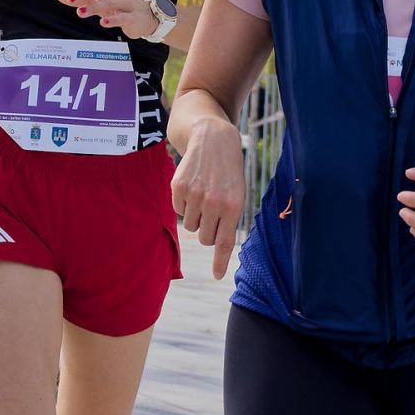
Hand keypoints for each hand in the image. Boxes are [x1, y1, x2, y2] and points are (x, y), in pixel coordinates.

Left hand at [58, 0, 155, 37]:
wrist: (145, 18)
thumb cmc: (119, 7)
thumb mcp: (99, 1)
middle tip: (70, 0)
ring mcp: (127, 3)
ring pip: (110, 2)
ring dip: (94, 7)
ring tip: (80, 13)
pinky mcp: (133, 17)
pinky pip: (123, 17)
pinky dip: (113, 19)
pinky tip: (103, 23)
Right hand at [172, 118, 246, 278]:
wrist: (213, 139)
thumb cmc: (229, 172)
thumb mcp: (237, 193)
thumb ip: (228, 219)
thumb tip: (217, 246)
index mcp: (233, 206)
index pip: (224, 241)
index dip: (220, 260)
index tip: (217, 275)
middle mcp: (214, 202)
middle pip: (204, 238)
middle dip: (207, 230)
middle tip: (212, 211)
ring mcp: (195, 195)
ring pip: (190, 226)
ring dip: (195, 216)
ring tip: (204, 194)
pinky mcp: (178, 187)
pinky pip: (177, 210)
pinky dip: (183, 204)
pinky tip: (193, 186)